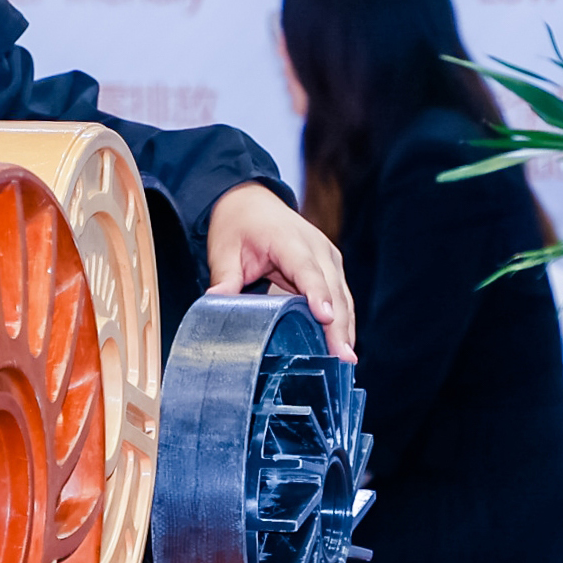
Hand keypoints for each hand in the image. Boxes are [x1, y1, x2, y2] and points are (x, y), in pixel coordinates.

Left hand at [206, 182, 356, 359]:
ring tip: (346, 360)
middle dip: (338, 325)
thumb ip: (224, 278)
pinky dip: (344, 322)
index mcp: (289, 239)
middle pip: (332, 289)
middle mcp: (316, 247)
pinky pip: (341, 298)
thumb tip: (216, 303)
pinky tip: (343, 346)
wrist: (251, 202)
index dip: (317, 294)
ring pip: (342, 296)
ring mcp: (328, 258)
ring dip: (346, 328)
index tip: (325, 317)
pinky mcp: (331, 269)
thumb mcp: (224, 249)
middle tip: (342, 357)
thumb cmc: (239, 224)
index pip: (306, 269)